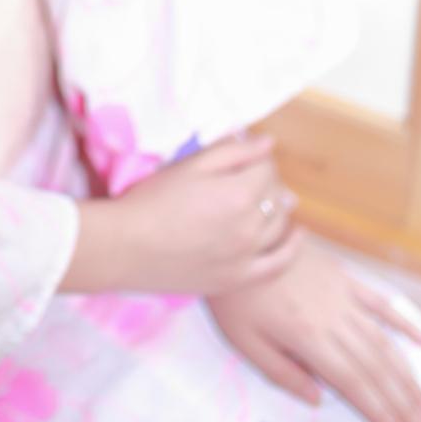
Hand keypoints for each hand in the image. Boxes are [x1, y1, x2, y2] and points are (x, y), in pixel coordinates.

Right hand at [106, 131, 304, 294]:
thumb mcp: (189, 165)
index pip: (266, 168)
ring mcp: (246, 256)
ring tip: (264, 200)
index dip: (256, 159)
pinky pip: (278, 264)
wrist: (125, 247)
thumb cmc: (151, 200)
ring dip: (276, 207)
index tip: (241, 158)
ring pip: (279, 225)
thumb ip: (231, 151)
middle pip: (275, 195)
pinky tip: (295, 235)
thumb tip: (267, 142)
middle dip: (265, 181)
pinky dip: (291, 248)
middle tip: (243, 177)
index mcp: (238, 193)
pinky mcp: (238, 278)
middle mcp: (249, 226)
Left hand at [205, 234, 420, 421]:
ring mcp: (344, 297)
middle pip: (377, 368)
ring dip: (409, 376)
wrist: (240, 237)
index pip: (354, 383)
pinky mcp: (345, 278)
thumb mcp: (244, 341)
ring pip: (385, 342)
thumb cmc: (234, 294)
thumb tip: (319, 400)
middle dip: (404, 404)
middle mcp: (334, 319)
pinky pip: (382, 304)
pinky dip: (407, 325)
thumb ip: (283, 373)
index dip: (379, 411)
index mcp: (309, 338)